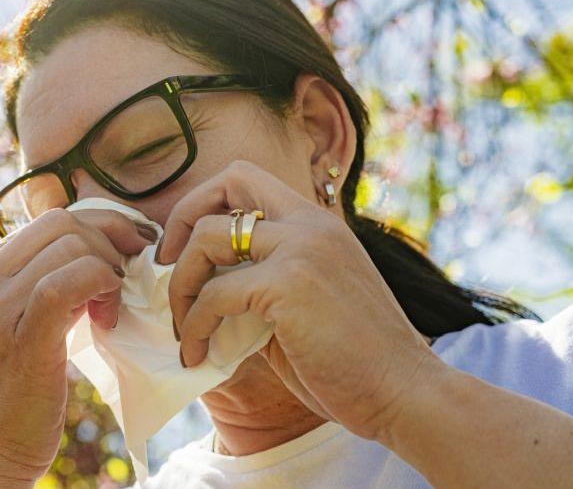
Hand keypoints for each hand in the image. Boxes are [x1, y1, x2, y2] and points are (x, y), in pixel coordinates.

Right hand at [0, 208, 155, 485]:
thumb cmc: (3, 403)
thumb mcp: (5, 330)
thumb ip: (30, 290)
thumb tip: (89, 255)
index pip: (43, 222)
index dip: (95, 231)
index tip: (124, 255)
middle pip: (59, 223)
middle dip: (109, 240)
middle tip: (129, 276)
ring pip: (69, 244)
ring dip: (108, 267)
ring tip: (111, 308)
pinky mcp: (18, 336)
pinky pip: (71, 279)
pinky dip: (102, 284)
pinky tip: (108, 316)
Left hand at [156, 159, 444, 440]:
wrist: (406, 394)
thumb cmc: (355, 363)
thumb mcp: (304, 306)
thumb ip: (260, 286)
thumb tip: (203, 293)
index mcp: (317, 224)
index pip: (246, 178)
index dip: (203, 205)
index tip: (183, 252)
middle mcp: (310, 225)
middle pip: (226, 181)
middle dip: (182, 221)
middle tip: (166, 271)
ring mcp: (302, 249)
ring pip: (208, 237)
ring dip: (180, 284)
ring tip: (182, 326)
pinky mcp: (290, 284)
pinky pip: (214, 294)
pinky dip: (194, 325)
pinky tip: (198, 354)